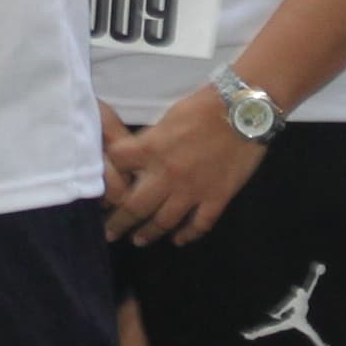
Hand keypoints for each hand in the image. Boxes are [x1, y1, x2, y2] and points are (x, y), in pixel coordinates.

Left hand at [102, 89, 266, 245]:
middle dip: (118, 223)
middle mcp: (167, 175)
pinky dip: (187, 235)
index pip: (116, 168)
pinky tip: (179, 240)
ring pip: (163, 221)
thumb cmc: (204, 105)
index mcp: (151, 150)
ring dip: (148, 233)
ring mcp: (193, 190)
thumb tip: (140, 156)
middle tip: (110, 233)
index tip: (101, 192)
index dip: (105, 180)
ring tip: (139, 240)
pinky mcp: (216, 198)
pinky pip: (199, 224)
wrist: (244, 109)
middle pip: (134, 206)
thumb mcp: (168, 118)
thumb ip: (151, 141)